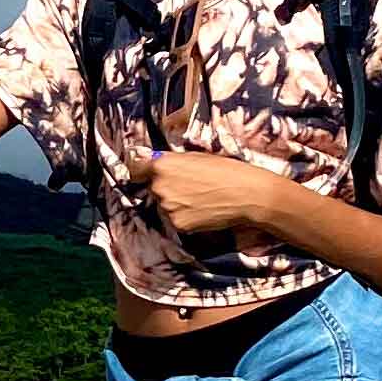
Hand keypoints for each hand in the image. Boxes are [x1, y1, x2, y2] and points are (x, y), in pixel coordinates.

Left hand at [142, 148, 291, 241]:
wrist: (247, 194)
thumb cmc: (227, 170)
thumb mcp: (197, 156)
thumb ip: (173, 161)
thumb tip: (156, 163)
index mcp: (162, 164)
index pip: (135, 169)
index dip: (140, 171)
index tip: (144, 174)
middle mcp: (159, 186)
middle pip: (153, 188)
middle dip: (166, 188)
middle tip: (190, 187)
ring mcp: (167, 207)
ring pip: (165, 205)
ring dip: (176, 203)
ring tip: (201, 199)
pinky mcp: (177, 224)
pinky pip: (176, 220)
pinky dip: (186, 217)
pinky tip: (203, 211)